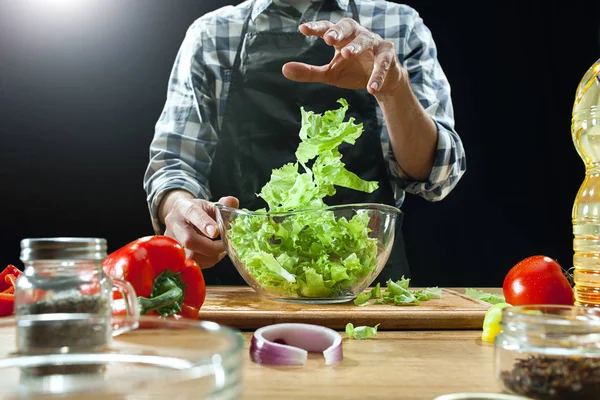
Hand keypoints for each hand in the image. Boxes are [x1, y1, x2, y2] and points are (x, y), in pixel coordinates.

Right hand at [163, 194, 238, 267]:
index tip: (216, 232)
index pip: (192, 213)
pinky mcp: (174, 254)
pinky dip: (207, 261)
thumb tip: (233, 202)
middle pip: (189, 240)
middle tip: (224, 245)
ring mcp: (171, 240)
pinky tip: (214, 255)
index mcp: (183, 207)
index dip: (204, 223)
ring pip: (190, 255)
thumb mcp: (210, 205)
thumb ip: (224, 204)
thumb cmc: (198, 212)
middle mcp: (174, 223)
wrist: (180, 218)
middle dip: (211, 246)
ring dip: (211, 256)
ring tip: (221, 250)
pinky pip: (192, 263)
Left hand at [282, 18, 405, 95]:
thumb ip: (309, 71)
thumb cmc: (353, 72)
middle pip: (348, 26)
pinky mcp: (388, 56)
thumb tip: (284, 69)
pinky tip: (371, 88)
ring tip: (346, 54)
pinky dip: (377, 75)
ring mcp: (374, 43)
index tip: (303, 29)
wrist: (382, 82)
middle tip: (328, 39)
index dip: (317, 27)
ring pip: (366, 40)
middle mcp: (358, 35)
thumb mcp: (329, 74)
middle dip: (338, 31)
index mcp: (342, 37)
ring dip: (356, 47)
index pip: (328, 28)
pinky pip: (383, 63)